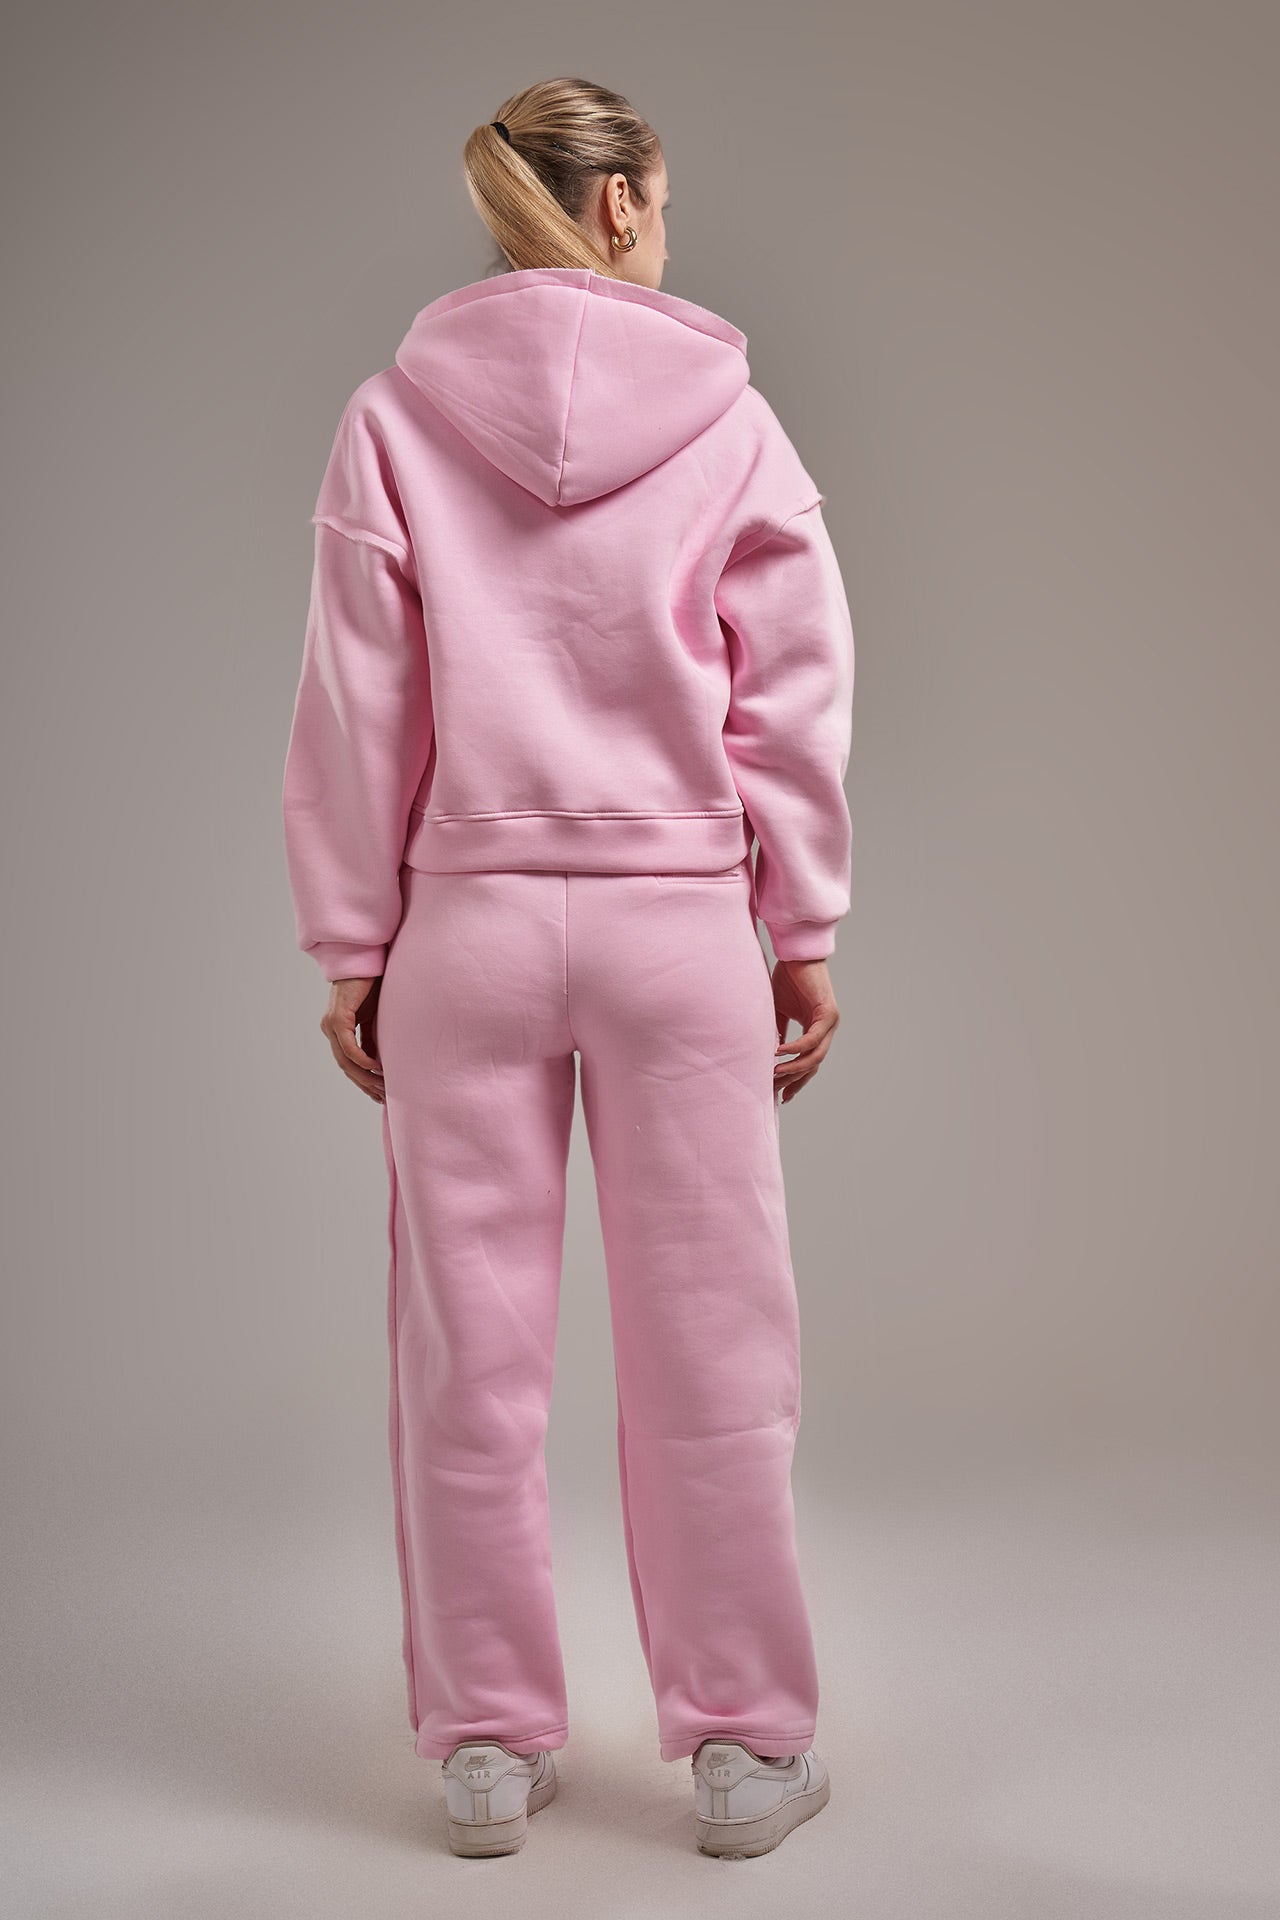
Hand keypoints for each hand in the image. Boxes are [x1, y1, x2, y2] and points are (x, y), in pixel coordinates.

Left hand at [320, 976, 384, 1103]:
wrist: (366, 961)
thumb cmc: (372, 986)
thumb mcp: (374, 1019)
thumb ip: (372, 1040)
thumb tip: (377, 1063)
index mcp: (337, 1030)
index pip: (348, 1063)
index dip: (363, 1080)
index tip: (378, 1094)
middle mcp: (330, 1029)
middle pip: (345, 1067)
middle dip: (364, 1084)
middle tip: (382, 1097)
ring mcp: (331, 1024)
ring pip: (345, 1061)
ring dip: (364, 1076)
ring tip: (382, 1086)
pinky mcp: (338, 1018)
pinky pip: (349, 1047)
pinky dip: (362, 1060)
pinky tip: (376, 1067)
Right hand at [771, 957, 839, 1102]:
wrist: (795, 955)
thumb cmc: (787, 978)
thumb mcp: (777, 1011)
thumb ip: (776, 1032)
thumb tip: (765, 1056)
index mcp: (816, 1030)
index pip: (809, 1064)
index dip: (796, 1081)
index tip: (781, 1096)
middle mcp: (826, 1030)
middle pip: (812, 1065)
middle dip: (793, 1080)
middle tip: (774, 1090)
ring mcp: (830, 1023)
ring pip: (815, 1057)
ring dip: (794, 1068)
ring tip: (774, 1074)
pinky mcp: (828, 1014)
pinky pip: (812, 1039)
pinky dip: (796, 1048)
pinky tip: (780, 1053)